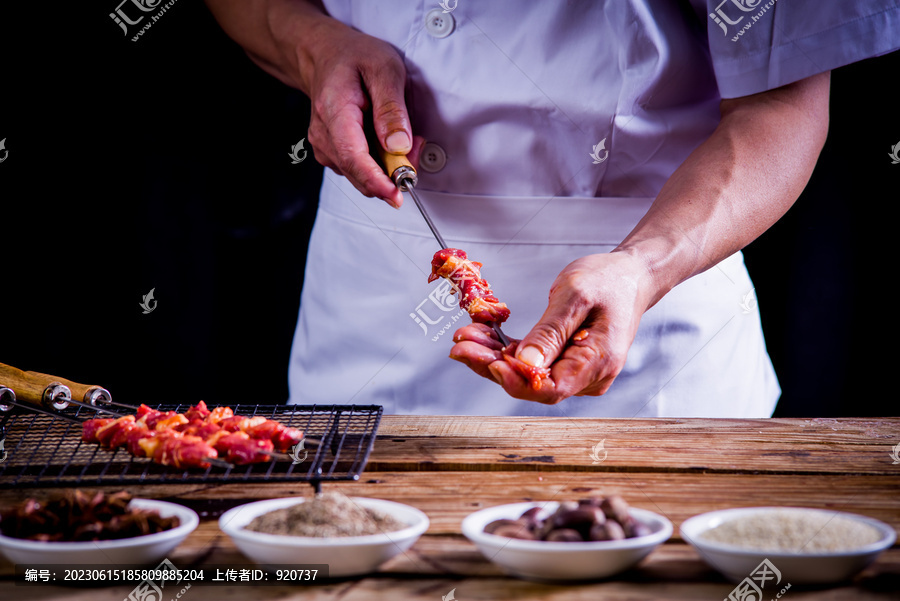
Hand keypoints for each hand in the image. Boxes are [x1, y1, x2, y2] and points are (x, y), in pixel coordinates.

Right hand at [300, 20, 424, 207]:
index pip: (353, 158)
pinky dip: (378, 163)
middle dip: (392, 172)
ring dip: (387, 166)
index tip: (396, 194)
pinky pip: (358, 169)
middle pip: (359, 173)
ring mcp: (325, 147)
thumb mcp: (384, 69)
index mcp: (334, 112)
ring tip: (401, 133)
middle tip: (415, 144)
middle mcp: (324, 135)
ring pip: (360, 175)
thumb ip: (391, 109)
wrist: (326, 54)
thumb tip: (398, 144)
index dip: (377, 181)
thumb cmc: (354, 58)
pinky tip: (386, 141)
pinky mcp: (332, 153)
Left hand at [449, 251, 653, 403]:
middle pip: (533, 383)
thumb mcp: (576, 296)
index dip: (516, 380)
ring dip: (492, 357)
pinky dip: (505, 351)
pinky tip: (482, 336)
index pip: (551, 388)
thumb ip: (550, 332)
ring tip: (466, 337)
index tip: (488, 362)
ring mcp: (576, 372)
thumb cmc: (608, 281)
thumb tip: (524, 363)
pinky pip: (530, 363)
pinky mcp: (564, 363)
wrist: (629, 277)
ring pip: (526, 374)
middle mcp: (588, 376)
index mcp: (598, 362)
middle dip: (492, 365)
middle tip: (461, 345)